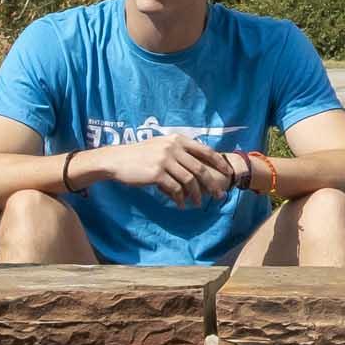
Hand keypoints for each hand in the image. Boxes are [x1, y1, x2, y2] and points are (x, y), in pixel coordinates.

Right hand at [94, 132, 242, 204]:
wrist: (117, 160)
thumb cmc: (139, 156)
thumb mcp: (160, 146)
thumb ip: (178, 152)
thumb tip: (197, 168)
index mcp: (177, 139)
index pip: (204, 150)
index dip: (218, 162)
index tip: (227, 173)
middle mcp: (173, 148)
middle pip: (200, 168)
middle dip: (212, 183)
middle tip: (219, 195)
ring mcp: (165, 160)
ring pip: (189, 180)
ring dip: (196, 194)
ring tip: (198, 204)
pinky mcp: (157, 173)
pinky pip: (175, 189)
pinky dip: (180, 199)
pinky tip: (180, 205)